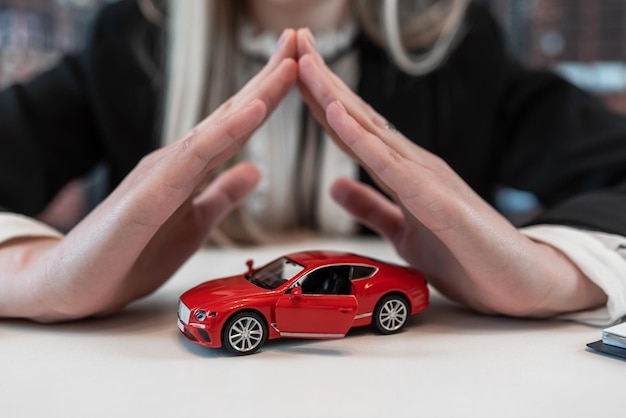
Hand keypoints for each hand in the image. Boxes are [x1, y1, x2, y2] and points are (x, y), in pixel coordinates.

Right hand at [0, 30, 298, 321]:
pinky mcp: (148, 195)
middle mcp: (178, 160)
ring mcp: (161, 173)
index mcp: (190, 168)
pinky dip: (226, 131)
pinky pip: (194, 157)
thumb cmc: (130, 254)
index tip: (303, 68)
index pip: (237, 125)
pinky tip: (255, 109)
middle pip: (232, 113)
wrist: (72, 285)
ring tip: (289, 62)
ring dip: (257, 93)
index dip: (271, 95)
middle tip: (301, 40)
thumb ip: (221, 195)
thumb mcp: (193, 224)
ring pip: (218, 126)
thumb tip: (254, 169)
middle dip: (269, 77)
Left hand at [296, 29, 606, 316]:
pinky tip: (337, 115)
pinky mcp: (438, 201)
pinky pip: (391, 167)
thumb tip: (335, 186)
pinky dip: (361, 139)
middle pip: (358, 117)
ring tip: (304, 62)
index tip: (293, 71)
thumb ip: (372, 207)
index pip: (354, 128)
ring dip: (333, 95)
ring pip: (370, 131)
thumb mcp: (403, 232)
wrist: (523, 283)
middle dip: (322, 80)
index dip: (322, 99)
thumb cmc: (468, 257)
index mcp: (403, 172)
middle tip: (294, 41)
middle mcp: (414, 164)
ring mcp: (428, 178)